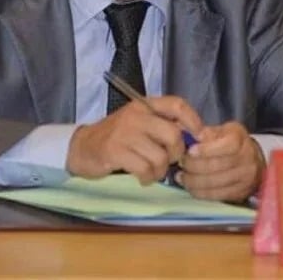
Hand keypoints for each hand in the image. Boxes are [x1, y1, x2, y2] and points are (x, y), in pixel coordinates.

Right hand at [66, 96, 202, 183]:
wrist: (83, 147)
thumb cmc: (117, 137)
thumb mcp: (140, 124)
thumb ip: (163, 126)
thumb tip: (196, 137)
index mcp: (145, 105)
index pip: (177, 104)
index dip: (193, 120)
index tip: (200, 136)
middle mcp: (136, 115)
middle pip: (173, 135)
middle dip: (176, 154)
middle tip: (168, 161)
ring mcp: (125, 132)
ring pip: (160, 156)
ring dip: (160, 170)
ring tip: (152, 172)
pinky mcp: (115, 151)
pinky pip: (145, 169)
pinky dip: (148, 178)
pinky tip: (142, 177)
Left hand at [176, 121, 264, 201]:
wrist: (250, 159)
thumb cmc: (229, 142)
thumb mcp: (220, 131)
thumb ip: (206, 133)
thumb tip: (190, 135)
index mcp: (240, 138)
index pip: (227, 145)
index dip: (206, 150)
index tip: (190, 151)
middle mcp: (247, 158)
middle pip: (218, 166)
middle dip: (194, 166)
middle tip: (180, 164)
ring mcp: (246, 178)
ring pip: (215, 183)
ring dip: (193, 181)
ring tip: (181, 176)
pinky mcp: (241, 193)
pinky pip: (216, 195)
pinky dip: (200, 192)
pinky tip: (190, 186)